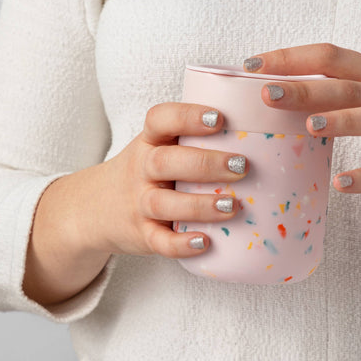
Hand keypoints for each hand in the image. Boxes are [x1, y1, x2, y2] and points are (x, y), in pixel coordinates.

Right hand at [95, 102, 247, 257]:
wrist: (98, 208)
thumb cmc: (147, 173)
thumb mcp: (159, 149)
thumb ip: (193, 142)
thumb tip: (262, 138)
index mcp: (149, 142)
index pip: (159, 120)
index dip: (187, 116)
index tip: (218, 118)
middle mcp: (141, 170)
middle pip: (165, 162)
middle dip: (205, 164)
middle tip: (241, 166)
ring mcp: (138, 204)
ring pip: (163, 203)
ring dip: (199, 205)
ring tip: (232, 206)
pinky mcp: (141, 234)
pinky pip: (158, 242)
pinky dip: (180, 245)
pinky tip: (205, 243)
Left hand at [243, 43, 360, 215]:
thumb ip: (344, 93)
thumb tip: (289, 94)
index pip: (331, 56)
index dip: (292, 57)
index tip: (252, 64)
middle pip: (347, 84)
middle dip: (305, 86)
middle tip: (266, 92)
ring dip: (341, 120)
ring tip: (308, 126)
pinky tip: (342, 184)